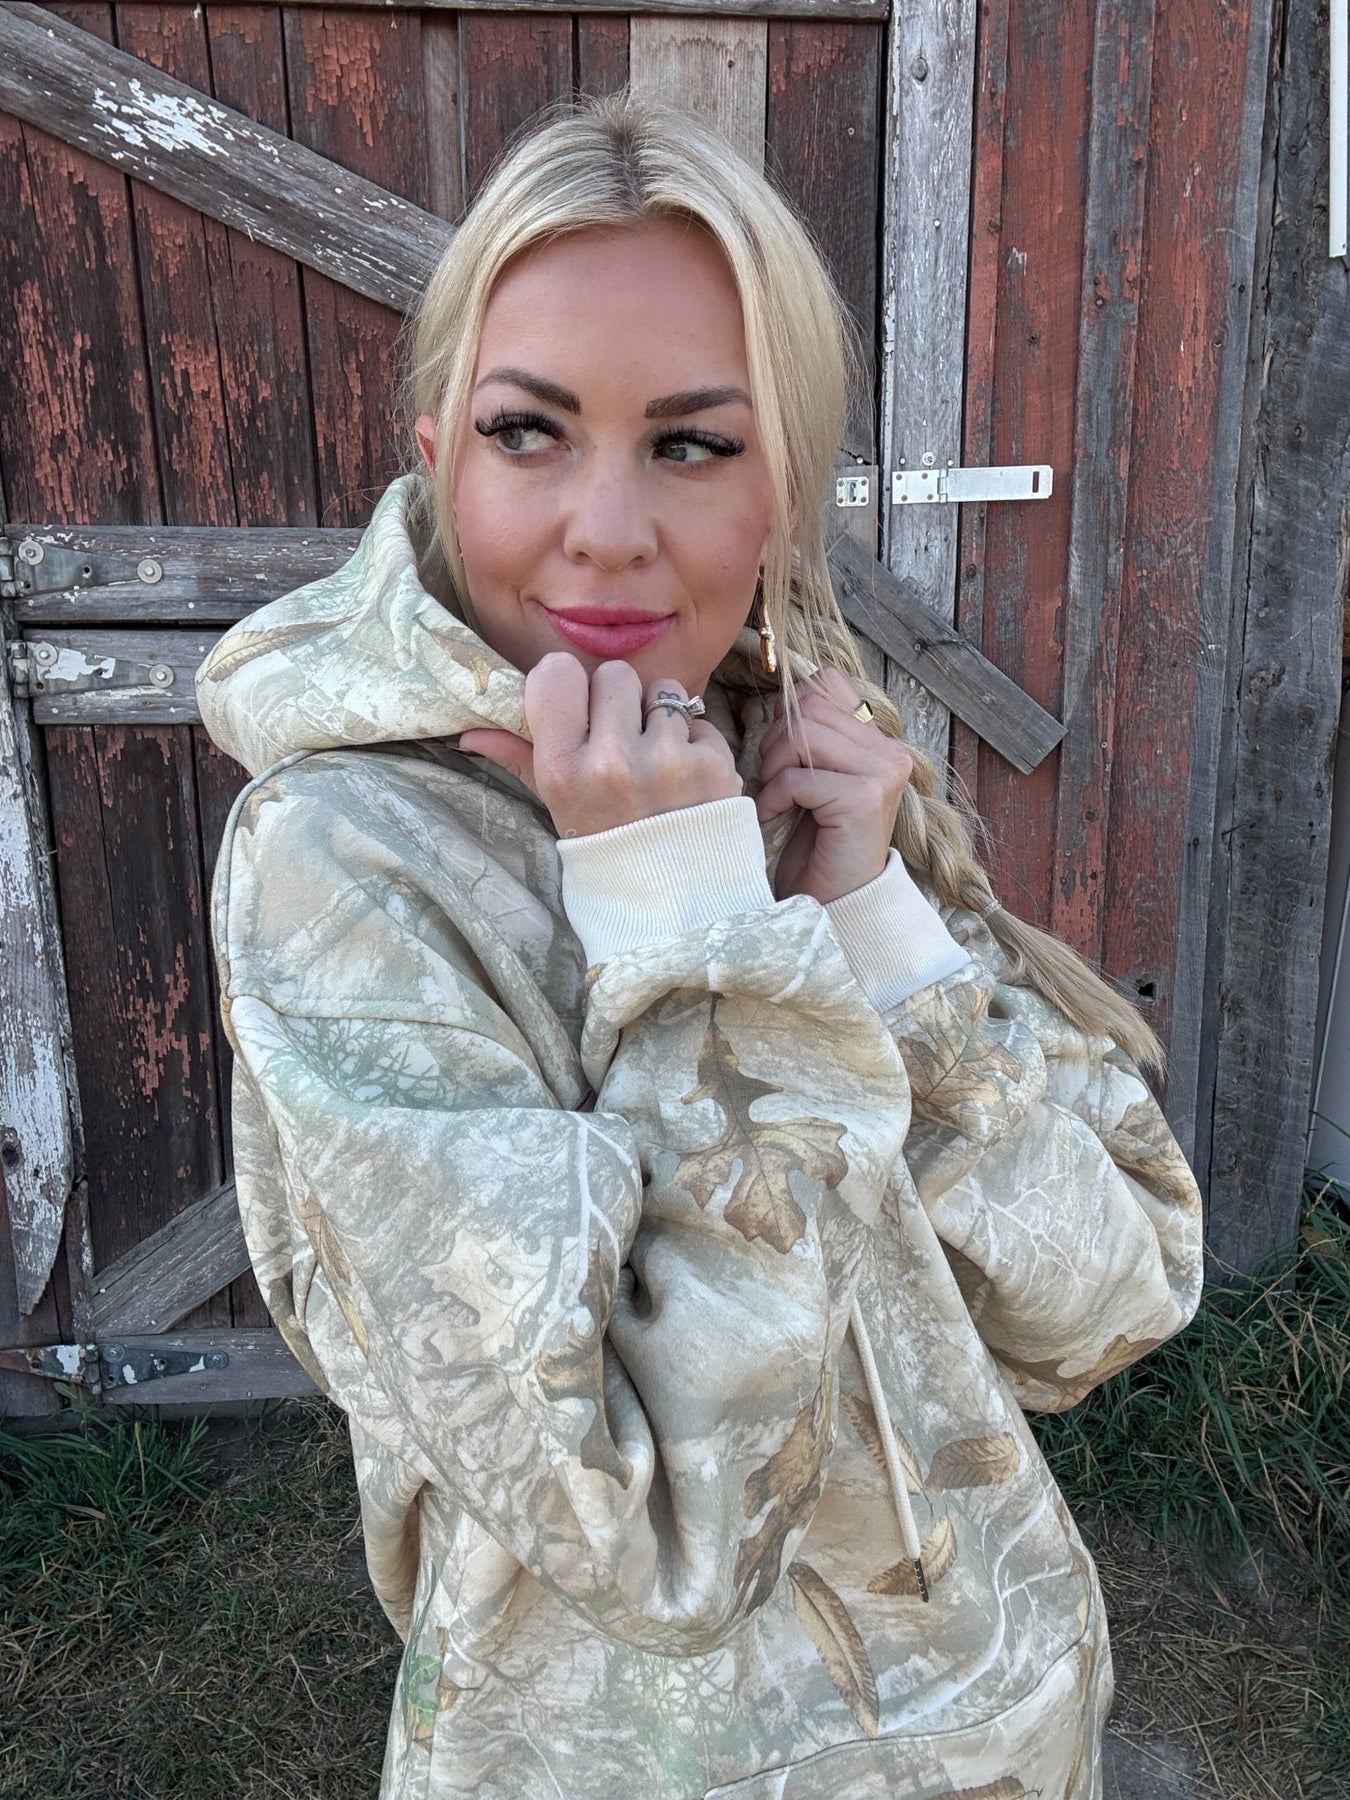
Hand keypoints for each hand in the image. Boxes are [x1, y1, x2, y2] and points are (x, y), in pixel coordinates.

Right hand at [459, 653, 741, 838]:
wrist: (674, 905)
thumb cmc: (609, 848)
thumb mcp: (558, 807)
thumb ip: (520, 759)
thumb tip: (470, 733)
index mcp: (564, 771)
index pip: (557, 673)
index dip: (568, 684)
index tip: (576, 707)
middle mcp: (613, 762)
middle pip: (614, 675)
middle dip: (618, 701)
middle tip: (621, 742)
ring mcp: (668, 762)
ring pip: (663, 690)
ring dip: (659, 718)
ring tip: (656, 762)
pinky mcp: (713, 765)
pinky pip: (700, 720)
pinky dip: (694, 743)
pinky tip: (686, 779)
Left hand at [755, 668, 912, 904]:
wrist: (836, 903)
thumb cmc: (817, 844)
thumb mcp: (812, 779)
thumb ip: (808, 737)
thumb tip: (781, 699)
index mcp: (879, 742)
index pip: (828, 684)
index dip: (790, 709)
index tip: (779, 749)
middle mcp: (889, 753)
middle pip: (809, 706)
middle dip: (775, 740)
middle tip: (770, 779)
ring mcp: (882, 774)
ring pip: (802, 735)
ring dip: (773, 767)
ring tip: (773, 796)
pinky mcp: (864, 799)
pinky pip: (797, 777)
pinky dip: (773, 797)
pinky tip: (773, 816)